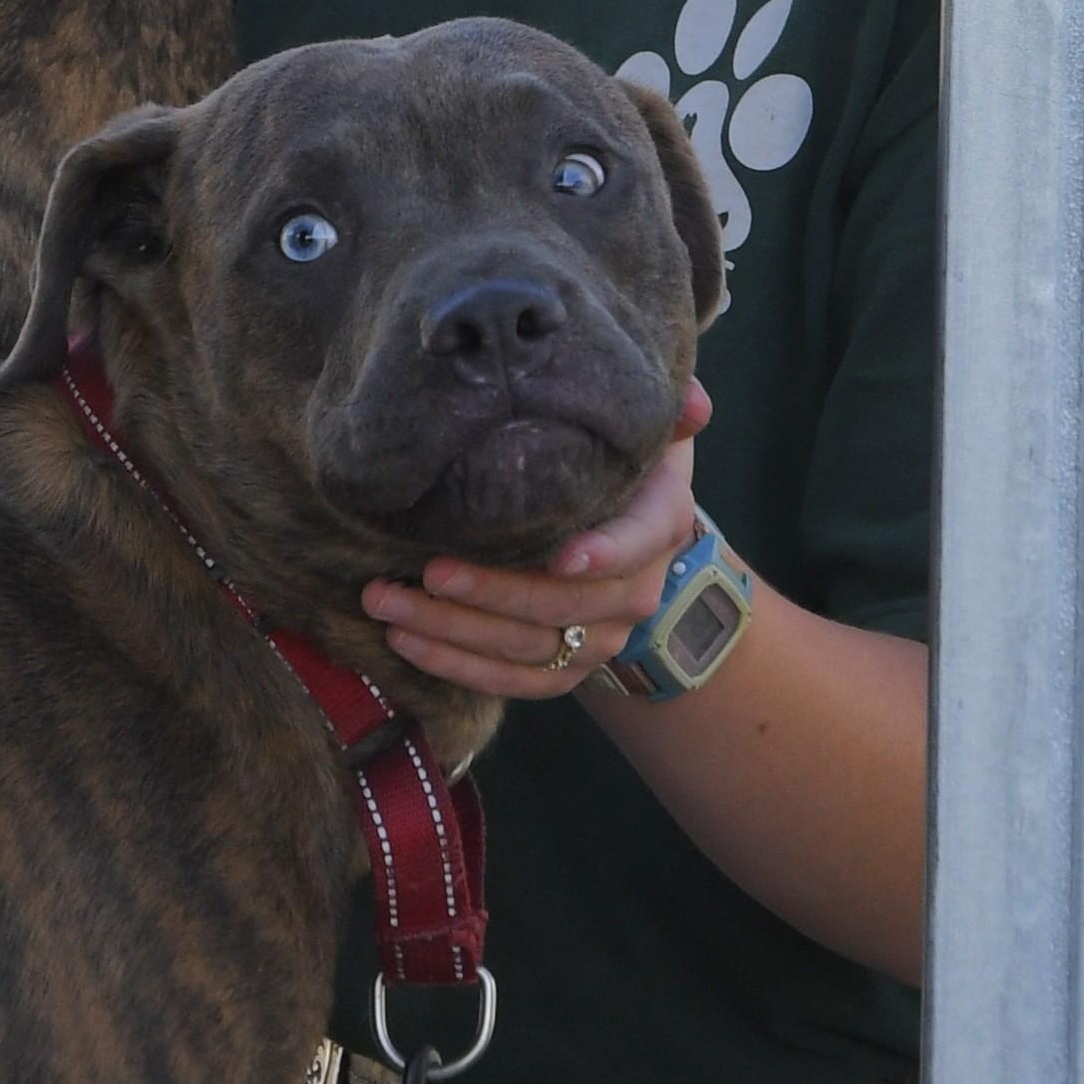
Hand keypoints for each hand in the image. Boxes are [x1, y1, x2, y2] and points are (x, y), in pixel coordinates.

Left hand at [361, 379, 713, 698]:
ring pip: (528, 647)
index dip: (605, 552)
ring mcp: (600, 639)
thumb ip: (661, 413)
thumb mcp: (643, 434)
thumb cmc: (618, 472)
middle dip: (489, 592)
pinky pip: (512, 681)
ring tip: (386, 602)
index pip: (640, 542)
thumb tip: (696, 402)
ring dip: (452, 630)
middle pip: (564, 604)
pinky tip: (403, 641)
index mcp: (660, 523)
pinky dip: (457, 667)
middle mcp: (636, 591)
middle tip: (426, 571)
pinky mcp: (564, 671)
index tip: (558, 555)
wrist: (627, 549)